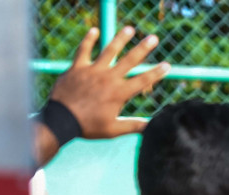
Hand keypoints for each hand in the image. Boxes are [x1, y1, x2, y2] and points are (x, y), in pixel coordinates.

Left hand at [48, 26, 169, 139]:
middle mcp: (108, 78)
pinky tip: (94, 30)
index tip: (167, 65)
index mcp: (119, 93)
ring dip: (120, 39)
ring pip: (109, 50)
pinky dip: (88, 40)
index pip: (143, 81)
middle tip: (154, 38)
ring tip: (130, 29)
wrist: (61, 120)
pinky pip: (83, 50)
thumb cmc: (88, 127)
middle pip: (130, 60)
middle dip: (143, 48)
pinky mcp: (77, 67)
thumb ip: (133, 126)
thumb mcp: (114, 130)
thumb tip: (151, 126)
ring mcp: (92, 71)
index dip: (156, 73)